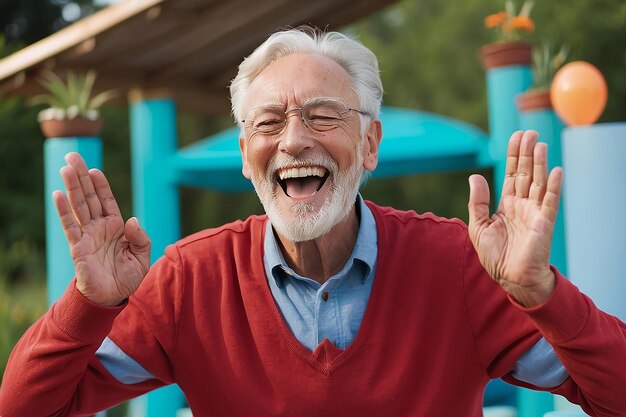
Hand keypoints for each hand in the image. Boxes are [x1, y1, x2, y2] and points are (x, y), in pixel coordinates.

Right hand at [54, 152, 150, 305]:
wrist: (112, 298)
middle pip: (89, 197)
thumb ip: (141, 238)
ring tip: (66, 167)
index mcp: (117, 227)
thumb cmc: (127, 277)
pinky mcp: (77, 247)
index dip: (101, 185)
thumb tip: (132, 220)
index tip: (94, 169)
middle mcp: (100, 227)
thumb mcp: (143, 257)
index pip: (106, 201)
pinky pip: (70, 225)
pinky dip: (63, 210)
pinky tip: (58, 194)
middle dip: (81, 177)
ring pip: (78, 206)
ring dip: (72, 187)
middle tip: (73, 156)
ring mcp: (87, 235)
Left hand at [467, 131, 562, 306]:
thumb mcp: (478, 226)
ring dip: (539, 163)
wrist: (511, 279)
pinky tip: (555, 171)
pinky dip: (552, 187)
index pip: (510, 174)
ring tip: (540, 144)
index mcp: (506, 204)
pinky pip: (549, 202)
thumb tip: (475, 176)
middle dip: (526, 153)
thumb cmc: (495, 256)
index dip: (513, 156)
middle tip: (529, 132)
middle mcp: (522, 205)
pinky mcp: (543, 223)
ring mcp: (534, 213)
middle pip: (525, 173)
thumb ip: (477, 201)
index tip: (516, 136)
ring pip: (537, 182)